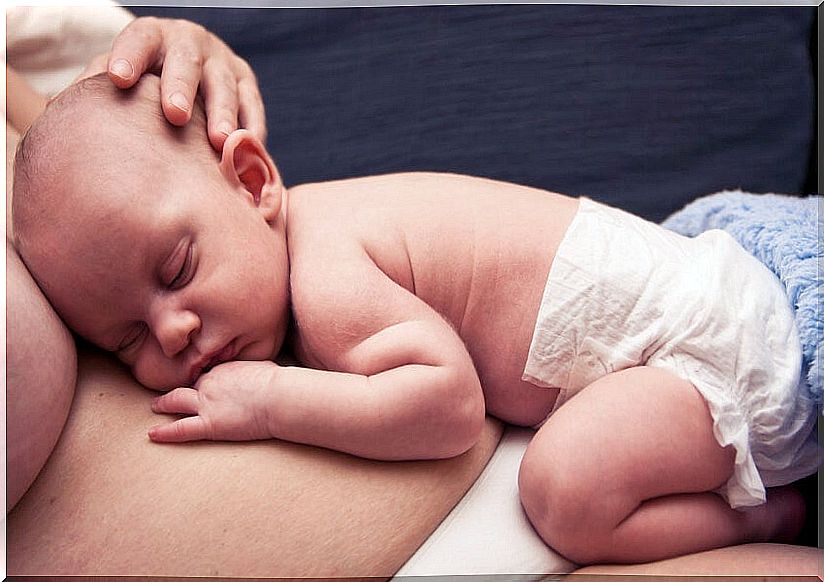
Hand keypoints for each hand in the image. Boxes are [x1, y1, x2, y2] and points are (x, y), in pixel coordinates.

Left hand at [88, 16, 266, 151]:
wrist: (189, 77)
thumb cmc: (144, 84)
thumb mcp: (122, 76)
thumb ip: (96, 87)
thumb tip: (59, 112)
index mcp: (153, 36)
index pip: (139, 38)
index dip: (129, 56)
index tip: (118, 79)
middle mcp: (190, 43)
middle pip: (186, 62)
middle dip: (181, 87)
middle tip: (175, 115)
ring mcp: (222, 62)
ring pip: (224, 85)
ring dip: (222, 113)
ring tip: (218, 142)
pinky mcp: (247, 83)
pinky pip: (252, 105)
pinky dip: (251, 127)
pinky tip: (247, 147)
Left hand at [149, 360, 277, 442]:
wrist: (279, 396)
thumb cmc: (279, 383)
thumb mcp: (263, 367)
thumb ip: (252, 370)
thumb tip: (258, 373)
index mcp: (224, 369)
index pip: (208, 375)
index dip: (204, 380)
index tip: (203, 384)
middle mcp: (210, 383)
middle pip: (189, 385)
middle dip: (179, 388)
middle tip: (170, 391)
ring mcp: (207, 403)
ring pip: (177, 401)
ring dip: (164, 403)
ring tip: (155, 406)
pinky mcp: (209, 424)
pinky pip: (180, 429)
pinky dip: (165, 432)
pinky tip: (152, 435)